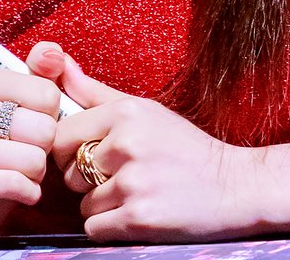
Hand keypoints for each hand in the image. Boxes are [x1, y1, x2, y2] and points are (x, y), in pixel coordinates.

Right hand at [0, 49, 64, 237]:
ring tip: (22, 169)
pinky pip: (16, 184)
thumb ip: (44, 72)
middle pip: (43, 128)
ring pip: (33, 159)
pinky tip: (19, 189)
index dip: (51, 115)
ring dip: (36, 172)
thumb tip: (56, 55)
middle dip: (45, 147)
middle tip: (28, 149)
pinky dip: (28, 192)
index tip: (33, 121)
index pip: (47, 94)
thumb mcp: (24, 101)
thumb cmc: (4, 141)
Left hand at [47, 51, 289, 241]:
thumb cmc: (184, 147)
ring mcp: (133, 182)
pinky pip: (95, 228)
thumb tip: (54, 61)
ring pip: (83, 204)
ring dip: (101, 206)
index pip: (62, 136)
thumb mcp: (143, 109)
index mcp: (125, 112)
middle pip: (69, 172)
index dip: (70, 151)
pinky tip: (136, 213)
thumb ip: (93, 92)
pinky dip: (110, 227)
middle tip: (119, 176)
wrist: (234, 187)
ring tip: (134, 194)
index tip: (90, 156)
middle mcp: (126, 143)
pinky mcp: (139, 218)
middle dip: (86, 180)